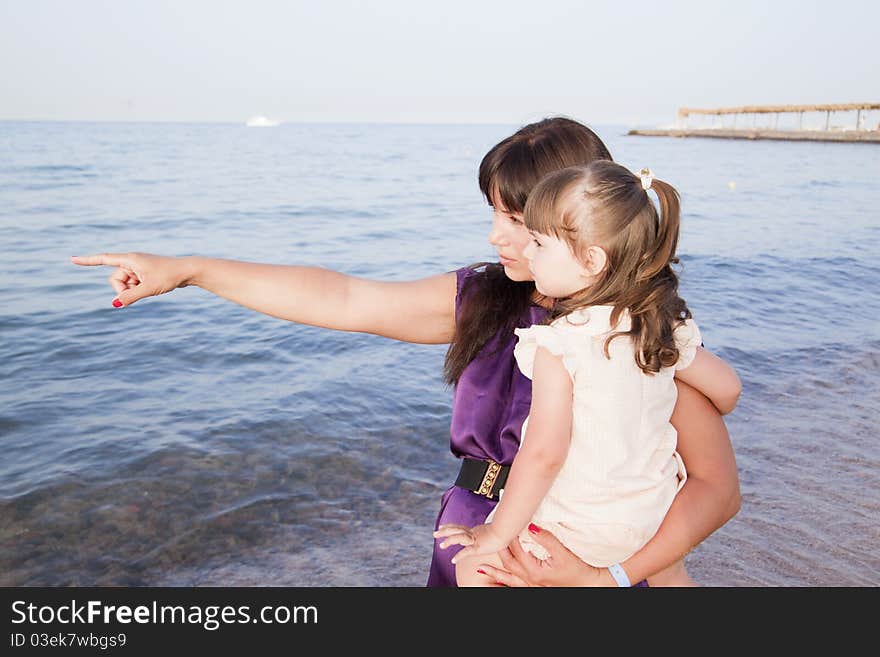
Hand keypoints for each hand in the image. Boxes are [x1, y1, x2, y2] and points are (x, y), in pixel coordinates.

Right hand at [71, 252, 190, 307]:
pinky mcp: (143, 273)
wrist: (187, 272)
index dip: (87, 261)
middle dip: (122, 288)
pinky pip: (133, 285)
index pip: (104, 259)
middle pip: (115, 279)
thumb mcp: (148, 288)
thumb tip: (115, 304)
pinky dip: (138, 289)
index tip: (72, 260)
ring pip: (124, 283)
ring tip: (149, 287)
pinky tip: (152, 287)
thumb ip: (130, 296)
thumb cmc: (169, 276)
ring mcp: (137, 268)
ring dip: (132, 290)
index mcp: (130, 259)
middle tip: (139, 290)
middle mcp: (132, 261)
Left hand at [433, 523, 508, 564]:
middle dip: (444, 531)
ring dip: (449, 541)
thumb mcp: (495, 530)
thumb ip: (491, 532)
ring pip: (458, 538)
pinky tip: (453, 560)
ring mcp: (475, 539)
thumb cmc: (504, 529)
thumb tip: (493, 533)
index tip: (443, 526)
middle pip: (456, 530)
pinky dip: (459, 556)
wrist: (507, 529)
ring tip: (441, 546)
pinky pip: (467, 551)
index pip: (460, 527)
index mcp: (476, 529)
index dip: (451, 527)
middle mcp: (474, 533)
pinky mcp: (479, 547)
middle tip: (435, 533)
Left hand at [475, 524, 614, 586]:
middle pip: (508, 562)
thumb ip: (546, 539)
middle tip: (488, 540)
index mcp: (534, 570)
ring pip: (509, 577)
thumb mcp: (563, 553)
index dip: (510, 535)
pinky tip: (499, 579)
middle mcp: (530, 579)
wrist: (589, 585)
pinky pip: (516, 585)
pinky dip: (505, 581)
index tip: (505, 523)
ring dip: (495, 572)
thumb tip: (530, 526)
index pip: (516, 549)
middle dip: (498, 551)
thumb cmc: (578, 570)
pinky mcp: (536, 586)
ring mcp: (532, 584)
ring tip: (481, 567)